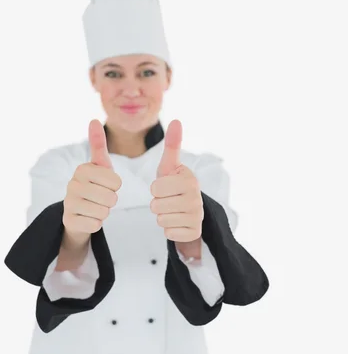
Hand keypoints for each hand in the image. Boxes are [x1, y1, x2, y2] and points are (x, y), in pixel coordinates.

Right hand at [62, 119, 121, 242]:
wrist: (78, 214)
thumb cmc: (93, 187)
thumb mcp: (99, 166)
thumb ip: (98, 144)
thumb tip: (93, 119)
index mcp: (82, 169)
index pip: (116, 181)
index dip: (116, 187)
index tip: (106, 185)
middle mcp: (72, 184)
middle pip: (111, 197)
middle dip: (111, 201)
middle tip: (101, 199)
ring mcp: (68, 203)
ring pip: (104, 211)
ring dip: (104, 212)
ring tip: (94, 207)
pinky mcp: (69, 221)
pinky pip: (95, 224)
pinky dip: (96, 224)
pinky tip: (88, 218)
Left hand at [150, 120, 203, 255]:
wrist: (188, 212)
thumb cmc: (173, 186)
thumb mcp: (170, 167)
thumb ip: (172, 146)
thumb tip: (177, 120)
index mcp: (189, 179)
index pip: (155, 188)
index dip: (155, 189)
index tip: (165, 187)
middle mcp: (196, 198)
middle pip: (156, 206)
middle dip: (157, 204)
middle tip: (167, 201)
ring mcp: (197, 217)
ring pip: (161, 220)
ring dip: (162, 217)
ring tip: (171, 211)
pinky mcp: (194, 232)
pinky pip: (169, 234)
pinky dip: (169, 230)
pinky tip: (176, 223)